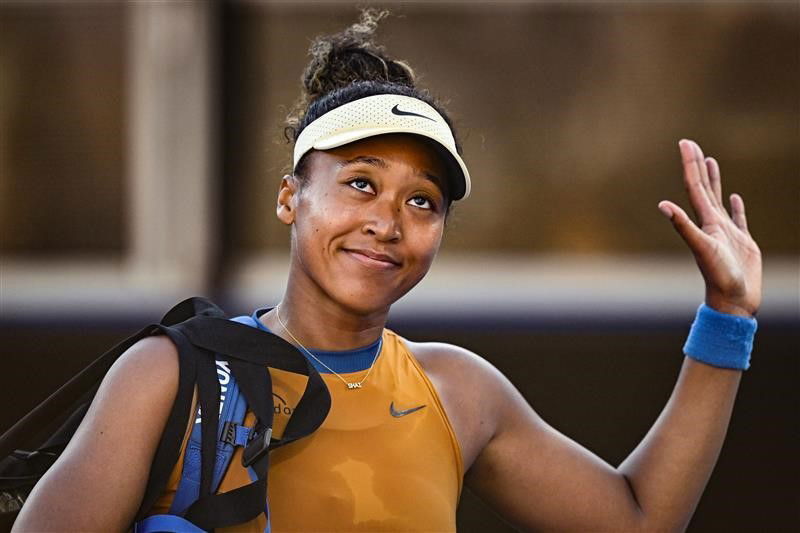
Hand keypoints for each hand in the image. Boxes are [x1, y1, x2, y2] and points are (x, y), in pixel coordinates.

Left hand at [658, 139, 761, 316]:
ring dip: (713, 180)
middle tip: (692, 144)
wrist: (733, 301)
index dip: (690, 164)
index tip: (685, 143)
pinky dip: (735, 205)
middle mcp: (711, 224)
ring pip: (717, 199)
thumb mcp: (701, 247)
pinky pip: (738, 218)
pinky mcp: (742, 242)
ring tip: (710, 161)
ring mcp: (726, 232)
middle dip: (697, 166)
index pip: (694, 187)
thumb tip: (662, 205)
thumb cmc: (718, 276)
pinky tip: (734, 196)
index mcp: (703, 222)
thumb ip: (683, 226)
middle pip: (703, 188)